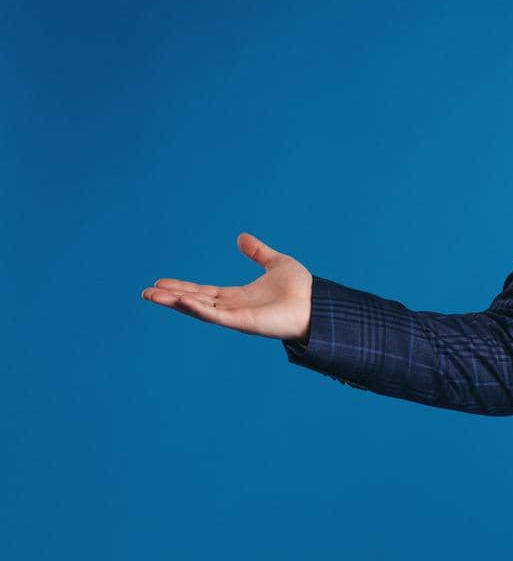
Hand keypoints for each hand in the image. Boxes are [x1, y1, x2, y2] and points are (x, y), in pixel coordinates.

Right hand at [141, 232, 312, 341]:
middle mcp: (233, 307)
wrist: (318, 304)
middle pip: (195, 301)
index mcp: (238, 296)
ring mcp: (237, 316)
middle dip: (171, 297)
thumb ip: (258, 252)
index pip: (203, 291)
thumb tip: (241, 237)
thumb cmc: (301, 289)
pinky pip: (217, 316)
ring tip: (153, 296)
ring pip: (200, 309)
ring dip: (176, 303)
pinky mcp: (244, 323)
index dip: (182, 288)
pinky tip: (183, 301)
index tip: (161, 283)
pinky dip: (199, 309)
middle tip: (146, 292)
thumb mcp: (275, 263)